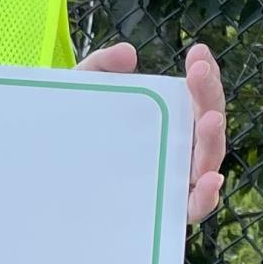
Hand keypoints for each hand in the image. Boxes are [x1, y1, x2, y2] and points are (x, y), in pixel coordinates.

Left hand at [76, 38, 226, 225]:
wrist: (49, 173)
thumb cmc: (78, 130)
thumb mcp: (85, 93)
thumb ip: (101, 67)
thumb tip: (128, 53)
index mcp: (170, 117)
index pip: (198, 94)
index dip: (205, 74)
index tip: (198, 52)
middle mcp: (180, 146)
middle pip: (207, 123)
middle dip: (208, 95)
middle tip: (197, 72)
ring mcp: (176, 178)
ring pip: (206, 161)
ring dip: (213, 139)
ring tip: (212, 118)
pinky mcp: (167, 211)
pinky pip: (193, 207)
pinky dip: (207, 196)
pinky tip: (211, 180)